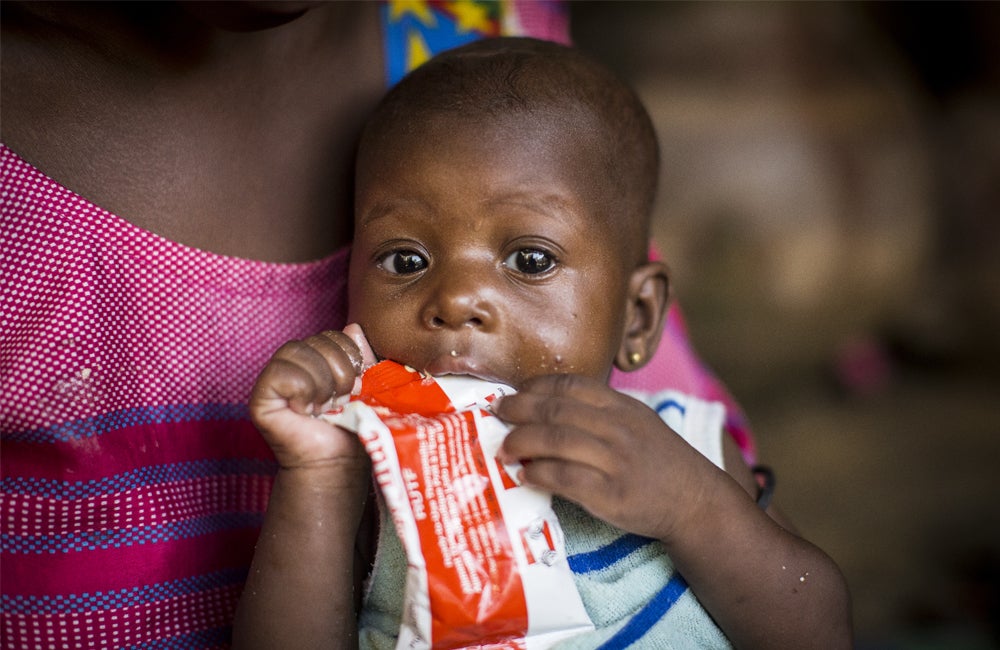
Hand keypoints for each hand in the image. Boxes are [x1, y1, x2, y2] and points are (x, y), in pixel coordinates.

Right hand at [249, 324, 377, 469]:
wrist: (336, 463)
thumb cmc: (352, 427)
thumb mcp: (367, 386)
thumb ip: (362, 357)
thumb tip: (354, 328)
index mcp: (316, 358)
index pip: (332, 335)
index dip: (350, 356)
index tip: (356, 386)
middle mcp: (291, 363)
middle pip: (316, 340)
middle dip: (339, 371)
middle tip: (341, 400)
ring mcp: (272, 378)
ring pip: (298, 352)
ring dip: (322, 383)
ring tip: (325, 407)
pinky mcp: (260, 397)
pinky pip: (281, 373)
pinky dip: (302, 390)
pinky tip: (306, 410)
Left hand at [495, 374, 719, 541]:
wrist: (695, 501)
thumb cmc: (659, 461)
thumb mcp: (636, 421)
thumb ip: (598, 411)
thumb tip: (545, 408)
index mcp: (621, 406)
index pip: (569, 385)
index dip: (534, 387)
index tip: (513, 393)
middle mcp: (617, 428)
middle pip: (555, 411)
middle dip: (518, 410)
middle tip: (496, 415)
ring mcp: (615, 461)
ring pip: (556, 441)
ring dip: (521, 442)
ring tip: (503, 449)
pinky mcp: (612, 495)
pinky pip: (566, 478)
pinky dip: (539, 474)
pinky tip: (525, 476)